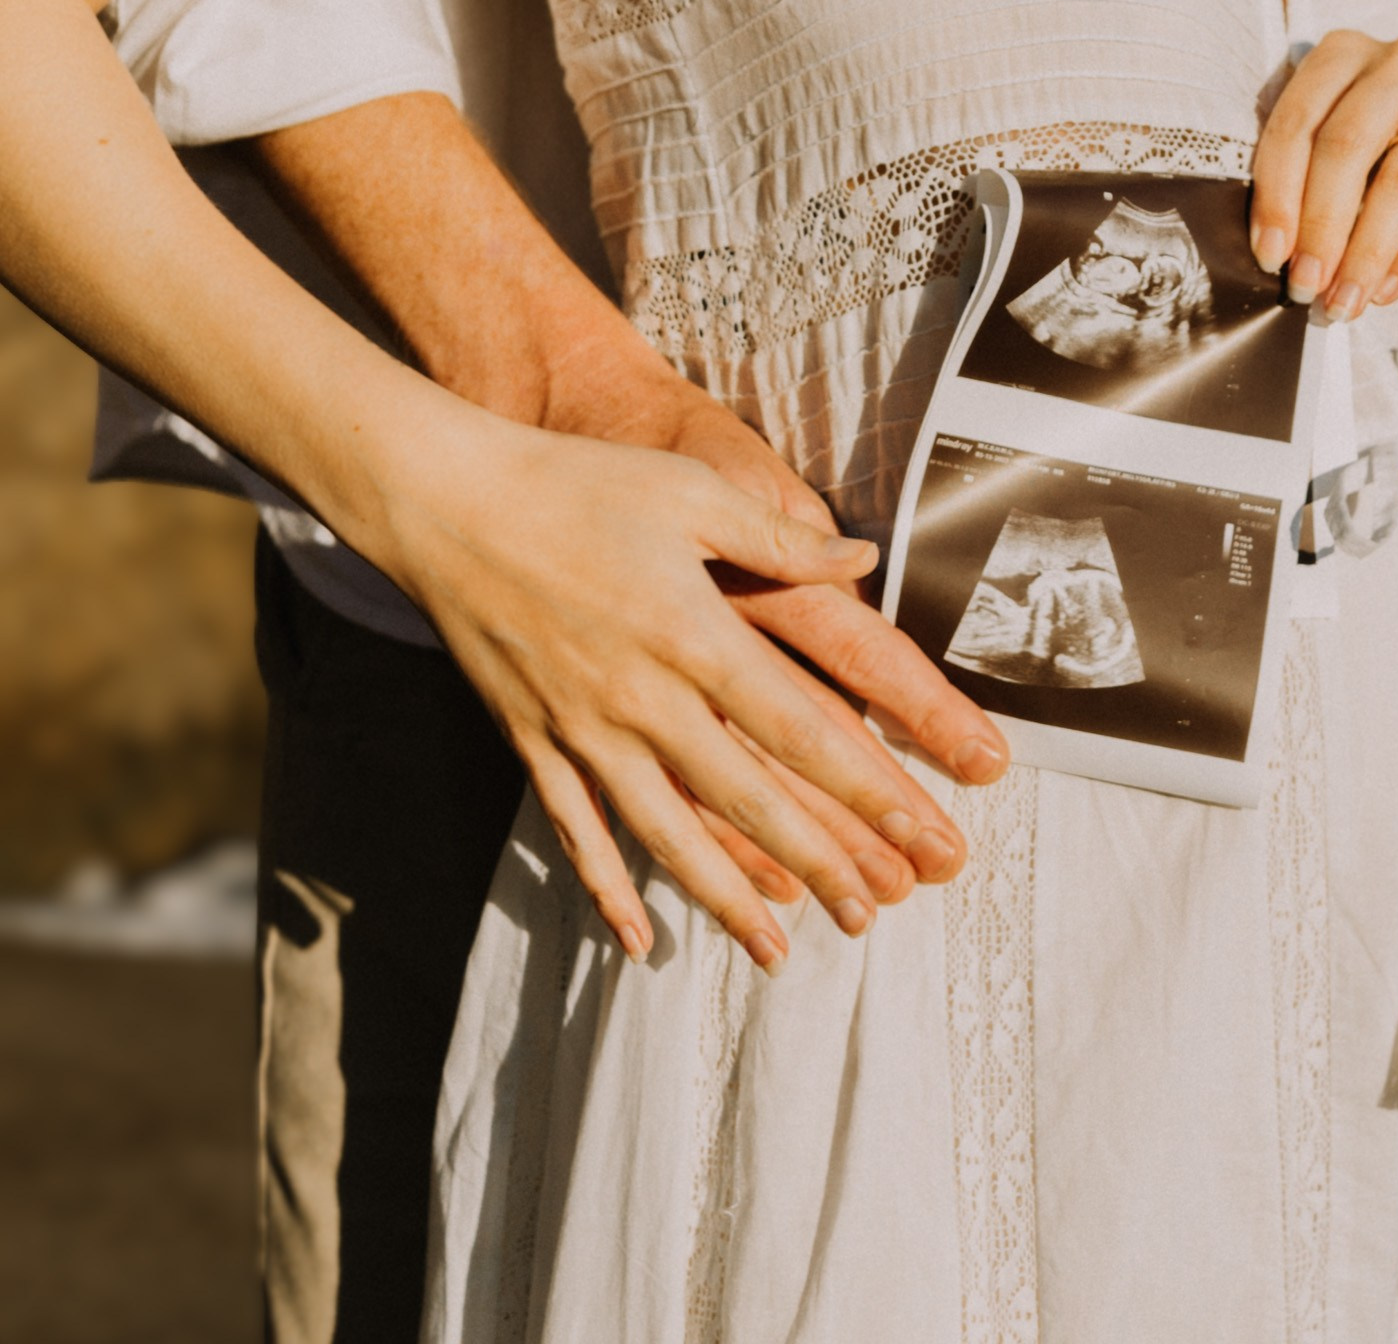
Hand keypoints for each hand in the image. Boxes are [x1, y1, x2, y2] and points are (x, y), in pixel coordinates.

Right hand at [242, 94, 1007, 959]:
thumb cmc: (575, 483)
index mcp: (692, 633)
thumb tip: (863, 559)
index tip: (913, 830)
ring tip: (778, 954)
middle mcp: (641, 695)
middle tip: (870, 914)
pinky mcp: (533, 740)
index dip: (862, 786)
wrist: (444, 500)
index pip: (797, 727)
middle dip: (813, 861)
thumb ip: (779, 536)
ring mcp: (582, 727)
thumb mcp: (688, 489)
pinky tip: (641, 941)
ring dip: (725, 898)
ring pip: (665, 834)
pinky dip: (607, 888)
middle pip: (744, 797)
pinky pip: (574, 830)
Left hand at [1247, 29, 1397, 320]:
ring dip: (1364, 254)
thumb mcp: (1326, 167)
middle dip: (1320, 227)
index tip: (1269, 256)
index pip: (1299, 121)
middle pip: (1347, 145)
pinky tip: (1386, 291)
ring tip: (1343, 302)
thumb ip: (1298, 188)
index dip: (1277, 194)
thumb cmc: (1369, 176)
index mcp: (1345, 53)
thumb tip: (1274, 254)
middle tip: (1305, 287)